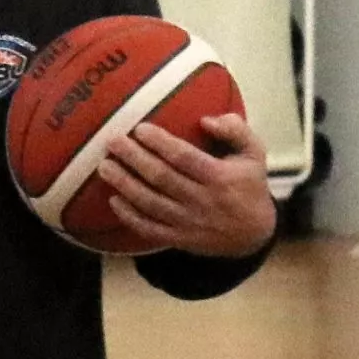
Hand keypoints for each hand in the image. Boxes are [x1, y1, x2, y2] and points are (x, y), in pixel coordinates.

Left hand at [94, 112, 274, 259]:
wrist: (254, 234)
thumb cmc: (249, 186)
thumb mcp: (254, 154)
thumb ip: (235, 130)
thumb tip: (206, 119)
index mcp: (220, 177)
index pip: (184, 158)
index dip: (160, 143)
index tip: (140, 128)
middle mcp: (202, 201)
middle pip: (161, 178)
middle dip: (134, 158)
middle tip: (112, 141)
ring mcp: (188, 223)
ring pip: (150, 203)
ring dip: (124, 184)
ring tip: (104, 166)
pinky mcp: (178, 239)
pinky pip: (148, 228)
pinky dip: (129, 216)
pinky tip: (113, 199)